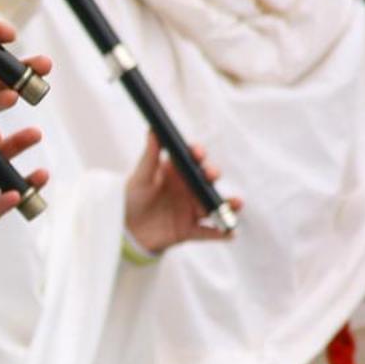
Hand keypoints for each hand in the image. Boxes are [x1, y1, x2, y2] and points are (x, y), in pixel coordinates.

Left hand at [124, 131, 241, 253]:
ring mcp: (191, 209)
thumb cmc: (134, 199)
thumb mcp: (140, 178)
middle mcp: (188, 188)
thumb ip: (149, 156)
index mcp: (177, 172)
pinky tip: (231, 233)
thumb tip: (153, 129)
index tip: (197, 154)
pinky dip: (220, 233)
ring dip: (226, 204)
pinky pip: (208, 232)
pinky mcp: (190, 230)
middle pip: (206, 179)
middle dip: (212, 175)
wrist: (128, 232)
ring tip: (237, 203)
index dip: (198, 154)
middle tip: (210, 175)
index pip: (192, 159)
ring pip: (213, 204)